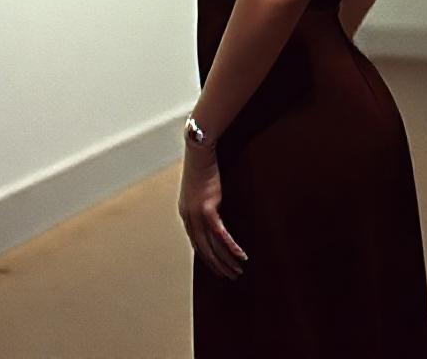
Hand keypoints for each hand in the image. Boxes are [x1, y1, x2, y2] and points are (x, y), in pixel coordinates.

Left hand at [177, 143, 247, 279]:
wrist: (199, 151)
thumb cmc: (201, 163)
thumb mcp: (200, 185)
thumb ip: (205, 199)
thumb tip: (215, 206)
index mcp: (185, 213)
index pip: (195, 242)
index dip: (206, 256)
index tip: (216, 266)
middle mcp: (188, 218)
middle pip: (203, 249)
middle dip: (216, 265)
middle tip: (228, 276)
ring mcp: (196, 215)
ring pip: (212, 246)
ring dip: (225, 261)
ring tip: (237, 272)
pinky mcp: (208, 210)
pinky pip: (221, 235)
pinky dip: (231, 247)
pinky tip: (241, 256)